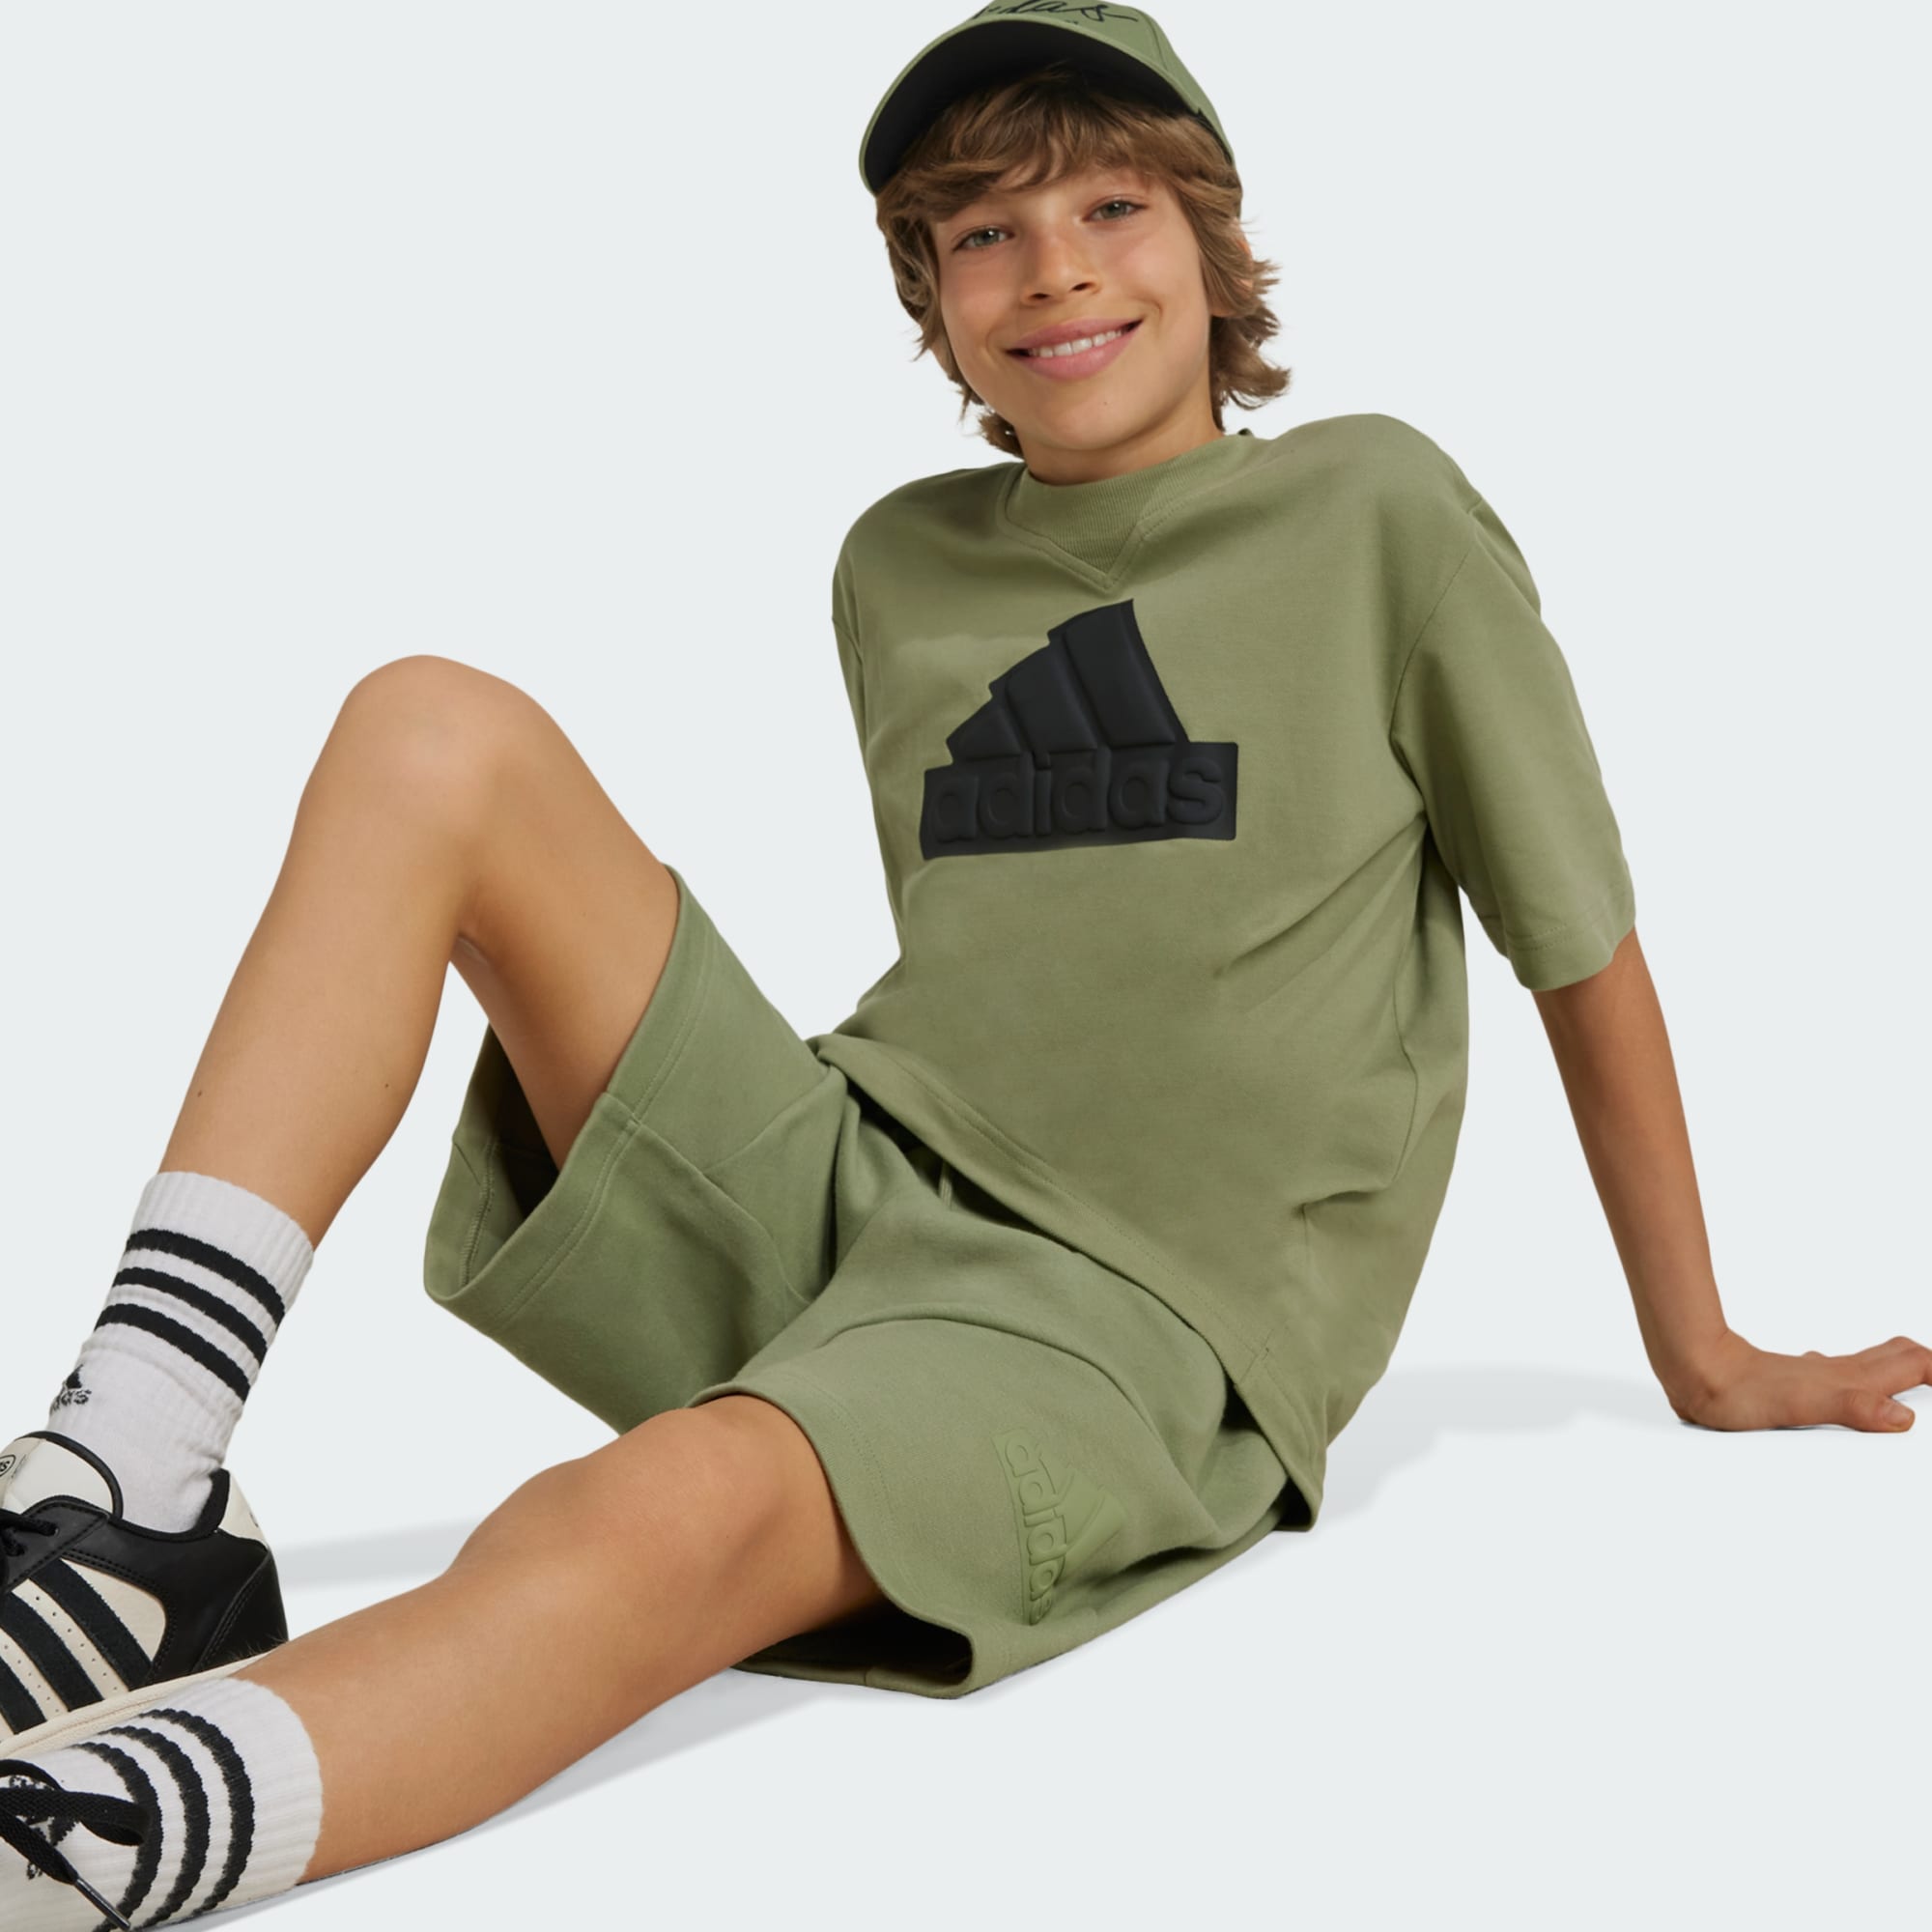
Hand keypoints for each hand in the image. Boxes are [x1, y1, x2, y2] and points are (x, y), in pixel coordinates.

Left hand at [1667, 1329, 1928, 1431]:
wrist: (1698, 1373)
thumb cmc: (1743, 1391)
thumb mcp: (1805, 1405)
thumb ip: (1855, 1407)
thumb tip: (1903, 1417)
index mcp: (1849, 1377)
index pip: (1911, 1362)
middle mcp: (1836, 1371)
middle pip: (1896, 1356)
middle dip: (1925, 1363)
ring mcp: (1815, 1374)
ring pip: (1868, 1363)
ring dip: (1897, 1368)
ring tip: (1914, 1379)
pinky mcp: (1793, 1381)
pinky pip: (1838, 1375)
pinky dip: (1860, 1380)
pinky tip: (1846, 1390)